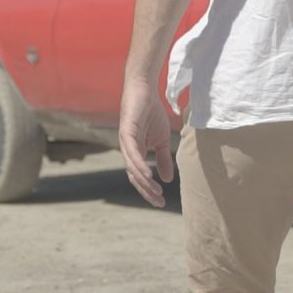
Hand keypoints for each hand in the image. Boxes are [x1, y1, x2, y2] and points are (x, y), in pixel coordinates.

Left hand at [119, 80, 176, 207]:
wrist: (145, 90)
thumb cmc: (151, 113)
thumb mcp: (161, 140)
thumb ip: (163, 159)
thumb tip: (167, 179)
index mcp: (134, 154)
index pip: (139, 178)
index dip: (149, 191)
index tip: (161, 202)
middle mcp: (127, 151)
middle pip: (134, 177)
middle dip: (147, 191)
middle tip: (159, 202)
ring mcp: (125, 142)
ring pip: (132, 168)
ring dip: (143, 182)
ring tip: (155, 191)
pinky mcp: (126, 132)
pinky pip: (132, 153)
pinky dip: (139, 165)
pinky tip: (148, 174)